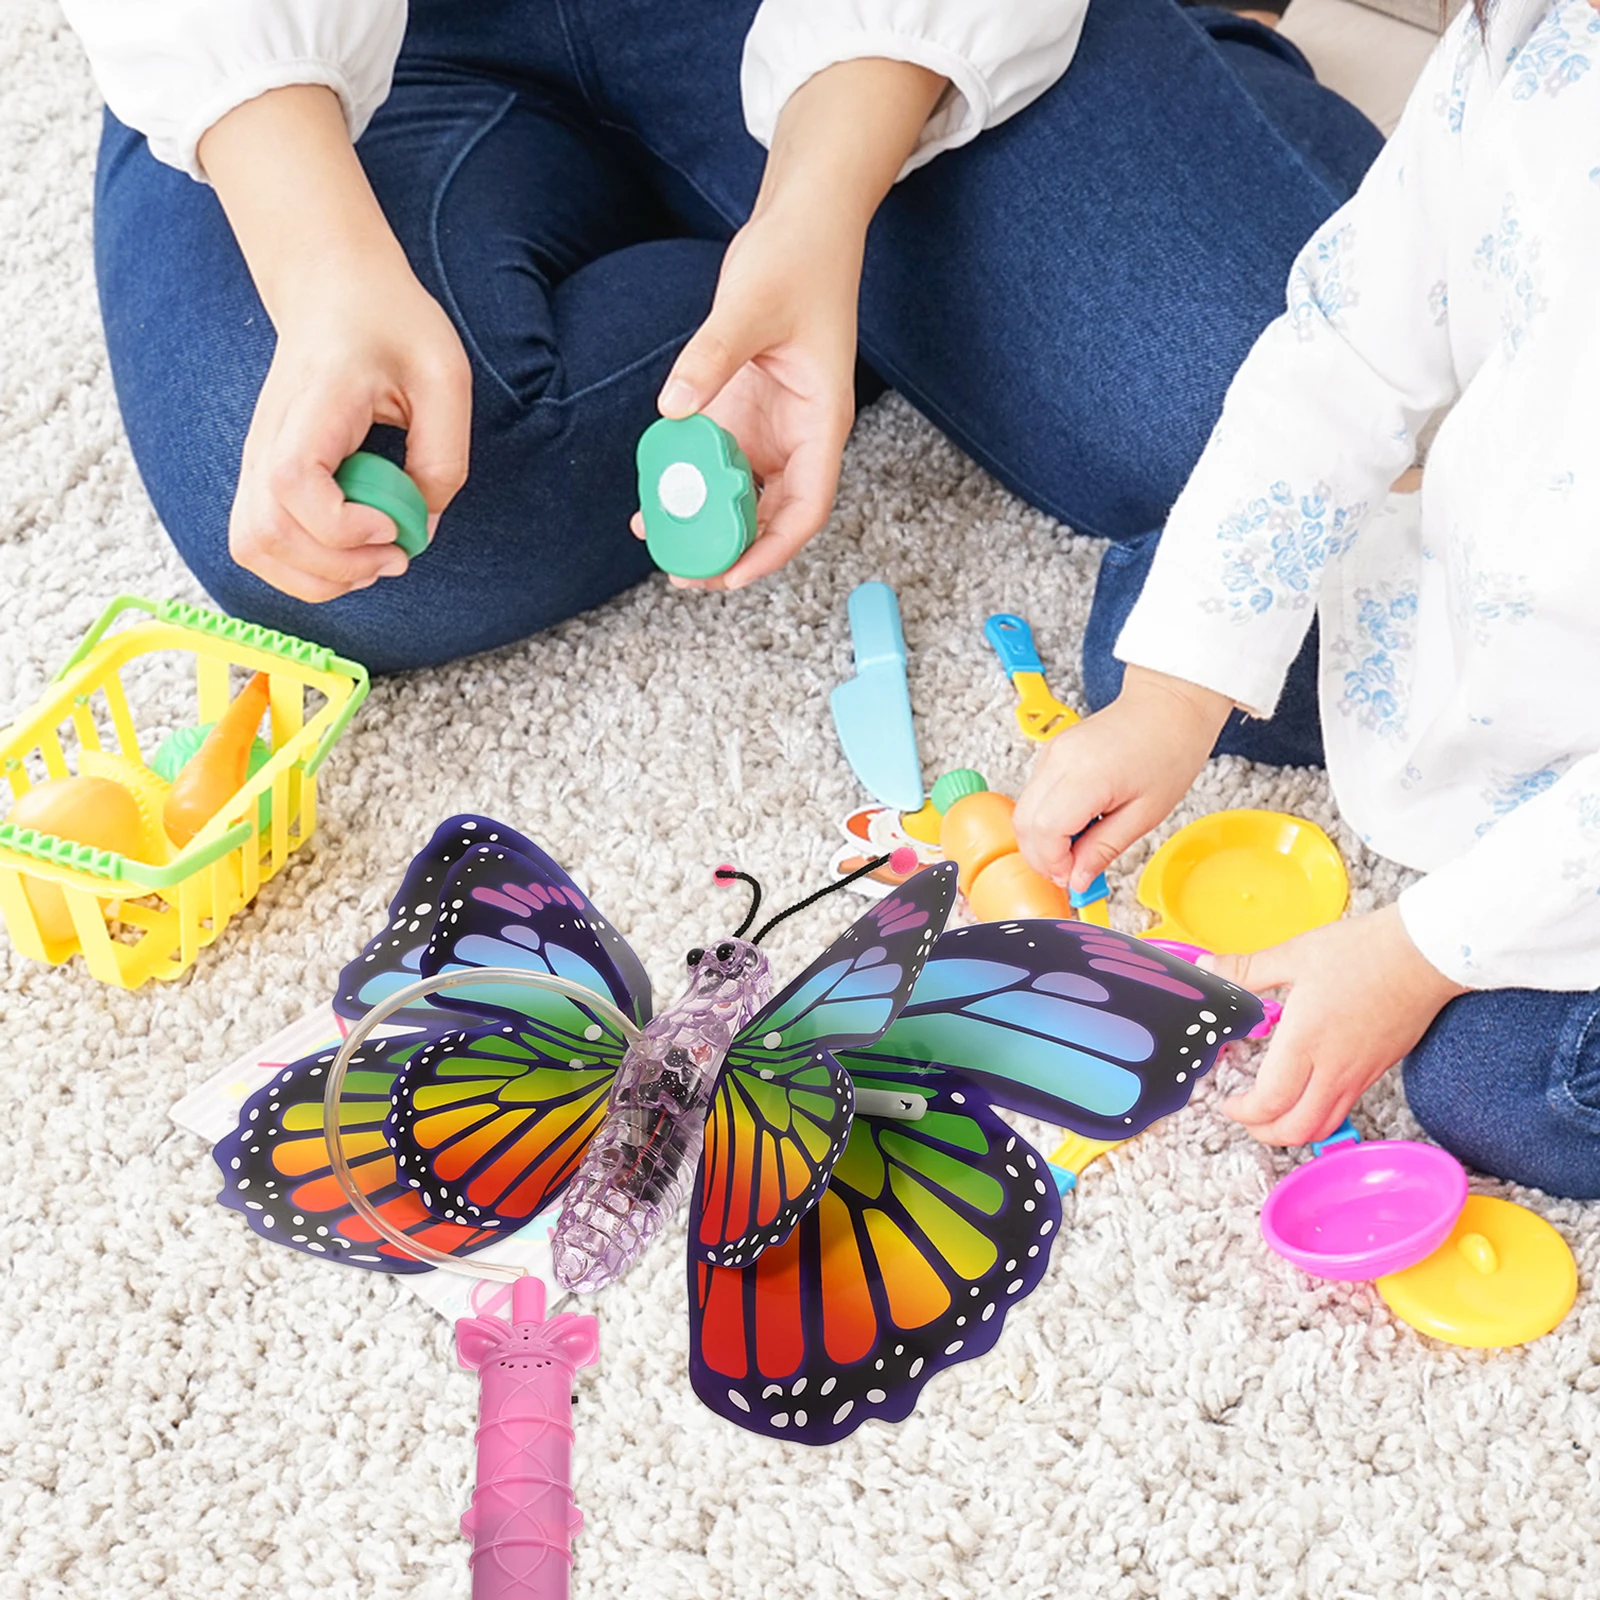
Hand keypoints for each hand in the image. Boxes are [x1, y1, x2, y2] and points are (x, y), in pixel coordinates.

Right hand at [200, 86, 471, 603]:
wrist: (334, 288)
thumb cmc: (393, 326)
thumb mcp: (446, 378)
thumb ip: (444, 458)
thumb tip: (421, 528)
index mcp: (316, 404)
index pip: (293, 483)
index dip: (341, 526)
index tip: (392, 526)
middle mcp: (270, 435)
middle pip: (264, 533)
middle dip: (336, 569)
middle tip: (395, 555)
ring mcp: (257, 458)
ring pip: (251, 547)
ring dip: (317, 577)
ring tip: (371, 561)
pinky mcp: (261, 475)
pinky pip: (259, 542)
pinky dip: (303, 569)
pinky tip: (349, 554)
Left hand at [633, 57, 945, 590]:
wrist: (802, 222)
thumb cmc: (798, 259)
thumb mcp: (752, 305)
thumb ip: (711, 357)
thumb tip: (672, 408)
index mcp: (822, 422)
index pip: (807, 507)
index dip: (772, 549)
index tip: (732, 576)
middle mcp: (800, 434)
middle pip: (773, 515)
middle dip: (732, 552)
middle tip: (682, 574)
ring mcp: (771, 426)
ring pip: (742, 494)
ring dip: (706, 523)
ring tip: (660, 544)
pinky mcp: (744, 410)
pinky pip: (716, 460)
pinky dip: (689, 482)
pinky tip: (653, 496)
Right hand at [1014, 666, 1233, 893]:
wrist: (1169, 705)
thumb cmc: (1169, 750)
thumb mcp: (1145, 814)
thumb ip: (1105, 848)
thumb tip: (1078, 879)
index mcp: (1086, 776)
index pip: (1044, 831)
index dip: (1053, 863)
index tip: (1074, 878)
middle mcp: (1058, 761)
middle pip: (1024, 822)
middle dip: (1041, 857)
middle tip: (1071, 872)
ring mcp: (1050, 753)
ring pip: (1023, 810)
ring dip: (1042, 839)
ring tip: (1078, 848)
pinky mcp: (1051, 752)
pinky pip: (1033, 794)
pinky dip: (1046, 819)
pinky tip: (1076, 824)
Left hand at [1203, 904, 1469, 1145]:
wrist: (1427, 954)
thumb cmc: (1363, 951)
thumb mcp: (1294, 955)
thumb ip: (1247, 969)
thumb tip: (1208, 969)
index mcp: (1306, 1042)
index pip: (1270, 1102)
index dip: (1242, 1112)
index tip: (1226, 1101)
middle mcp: (1334, 1069)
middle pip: (1295, 1130)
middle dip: (1262, 1132)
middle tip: (1244, 1114)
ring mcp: (1359, 1074)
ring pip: (1322, 1126)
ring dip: (1291, 1130)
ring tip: (1270, 1112)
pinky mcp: (1378, 1070)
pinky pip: (1344, 1109)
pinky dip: (1318, 1115)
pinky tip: (1306, 1092)